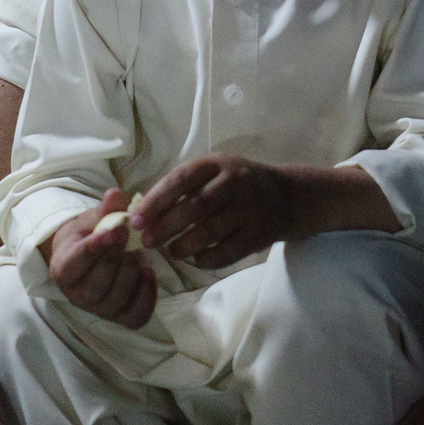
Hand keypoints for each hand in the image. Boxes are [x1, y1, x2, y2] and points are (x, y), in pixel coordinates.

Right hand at [47, 188, 157, 325]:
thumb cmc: (91, 235)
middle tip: (129, 235)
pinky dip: (147, 295)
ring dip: (131, 273)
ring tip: (138, 252)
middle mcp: (77, 295)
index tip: (114, 231)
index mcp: (63, 268)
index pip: (73, 265)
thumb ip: (106, 209)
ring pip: (116, 300)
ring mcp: (99, 310)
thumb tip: (115, 194)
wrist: (96, 256)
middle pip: (96, 286)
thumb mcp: (94, 218)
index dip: (94, 249)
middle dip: (116, 258)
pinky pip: (136, 316)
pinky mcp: (121, 317)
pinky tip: (149, 272)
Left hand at [134, 154, 301, 268]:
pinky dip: (208, 259)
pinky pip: (229, 251)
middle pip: (195, 206)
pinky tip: (197, 261)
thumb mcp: (215, 173)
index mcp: (218, 163)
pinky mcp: (261, 233)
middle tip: (147, 241)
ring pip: (211, 230)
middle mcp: (236, 181)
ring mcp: (251, 207)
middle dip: (166, 226)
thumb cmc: (238, 185)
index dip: (156, 200)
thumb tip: (143, 212)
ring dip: (185, 245)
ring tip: (172, 252)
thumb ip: (185, 188)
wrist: (287, 196)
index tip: (136, 220)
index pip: (181, 179)